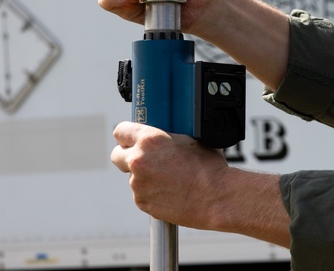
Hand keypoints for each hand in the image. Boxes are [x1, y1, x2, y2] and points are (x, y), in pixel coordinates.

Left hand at [111, 122, 291, 245]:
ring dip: (143, 175)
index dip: (127, 134)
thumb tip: (165, 135)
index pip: (121, 131)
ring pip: (132, 176)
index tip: (130, 138)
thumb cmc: (209, 167)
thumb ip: (168, 137)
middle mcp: (139, 160)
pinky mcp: (142, 202)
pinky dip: (151, 192)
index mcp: (150, 140)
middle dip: (127, 155)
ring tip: (168, 178)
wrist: (216, 197)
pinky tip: (169, 190)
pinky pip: (141, 193)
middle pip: (117, 155)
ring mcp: (138, 184)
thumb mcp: (190, 139)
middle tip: (145, 158)